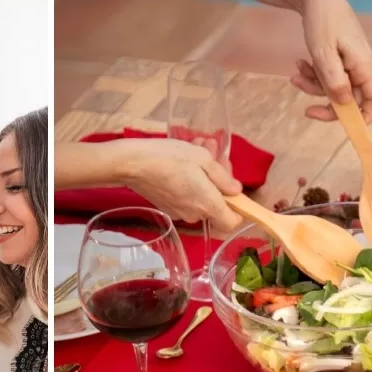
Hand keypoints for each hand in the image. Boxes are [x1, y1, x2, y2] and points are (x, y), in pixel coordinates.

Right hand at [112, 137, 243, 231]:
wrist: (133, 164)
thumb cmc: (169, 158)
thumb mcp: (203, 159)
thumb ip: (223, 178)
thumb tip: (235, 191)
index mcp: (208, 205)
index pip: (232, 222)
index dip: (237, 208)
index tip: (233, 189)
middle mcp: (195, 214)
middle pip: (216, 204)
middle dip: (218, 180)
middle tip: (214, 154)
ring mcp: (179, 212)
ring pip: (201, 197)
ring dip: (204, 175)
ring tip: (198, 148)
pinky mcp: (167, 207)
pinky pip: (186, 196)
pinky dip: (189, 181)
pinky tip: (183, 160)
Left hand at [293, 0, 371, 123]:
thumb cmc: (324, 22)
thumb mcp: (324, 53)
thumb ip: (334, 80)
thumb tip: (344, 104)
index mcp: (364, 66)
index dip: (364, 118)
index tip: (344, 128)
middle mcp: (363, 67)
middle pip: (349, 98)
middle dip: (324, 99)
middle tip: (305, 106)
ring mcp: (352, 63)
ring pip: (334, 88)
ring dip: (313, 84)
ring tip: (296, 72)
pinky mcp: (342, 60)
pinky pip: (329, 76)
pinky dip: (313, 74)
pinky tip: (300, 64)